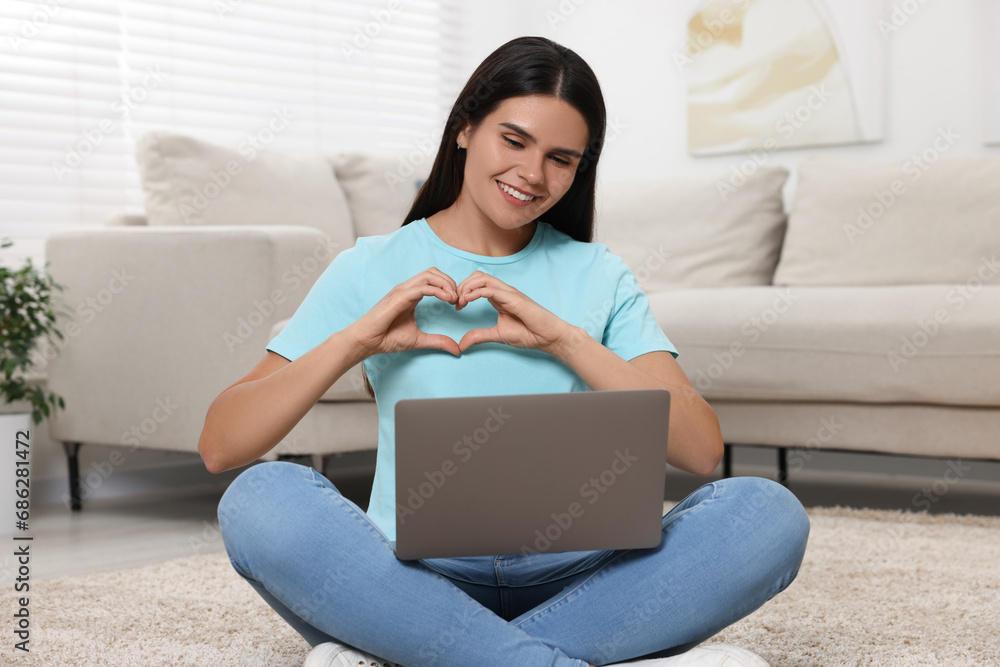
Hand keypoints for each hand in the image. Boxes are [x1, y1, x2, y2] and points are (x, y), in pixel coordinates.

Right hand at [344, 267, 461, 357]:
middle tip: (459, 299)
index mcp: (411, 295)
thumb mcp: (419, 340)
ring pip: (429, 275)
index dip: (449, 288)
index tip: (458, 303)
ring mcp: (402, 291)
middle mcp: (407, 289)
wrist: (366, 342)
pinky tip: (447, 300)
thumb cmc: (386, 338)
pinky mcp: (399, 297)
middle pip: (433, 272)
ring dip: (446, 284)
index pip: (434, 280)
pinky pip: (422, 287)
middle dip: (450, 282)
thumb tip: (457, 349)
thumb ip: (438, 342)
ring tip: (454, 298)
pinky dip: (438, 291)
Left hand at [454, 271, 576, 354]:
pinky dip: (476, 292)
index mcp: (499, 297)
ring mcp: (509, 293)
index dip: (463, 291)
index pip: (477, 283)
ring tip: (460, 302)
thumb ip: (479, 336)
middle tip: (455, 302)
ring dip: (467, 287)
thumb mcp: (497, 335)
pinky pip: (491, 289)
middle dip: (462, 285)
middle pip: (477, 276)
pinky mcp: (514, 298)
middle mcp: (503, 291)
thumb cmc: (529, 334)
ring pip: (482, 278)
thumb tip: (461, 344)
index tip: (456, 306)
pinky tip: (468, 301)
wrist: (549, 337)